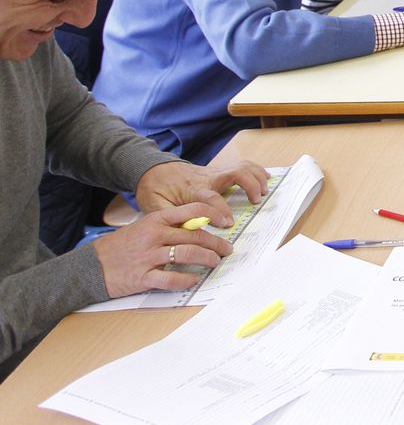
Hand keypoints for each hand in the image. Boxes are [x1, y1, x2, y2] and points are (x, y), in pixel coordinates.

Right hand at [92, 202, 235, 297]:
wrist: (89, 266)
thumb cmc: (120, 246)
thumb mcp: (144, 227)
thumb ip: (168, 226)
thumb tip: (199, 228)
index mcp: (156, 219)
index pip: (193, 210)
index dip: (215, 215)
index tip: (227, 223)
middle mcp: (154, 235)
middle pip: (195, 235)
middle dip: (216, 243)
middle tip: (227, 249)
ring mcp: (148, 256)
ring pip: (188, 254)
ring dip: (207, 259)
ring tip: (215, 262)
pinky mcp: (142, 277)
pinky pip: (171, 278)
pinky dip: (187, 279)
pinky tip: (195, 279)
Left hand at [135, 159, 268, 217]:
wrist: (152, 169)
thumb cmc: (154, 189)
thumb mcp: (154, 207)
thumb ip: (170, 218)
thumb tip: (186, 231)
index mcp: (192, 189)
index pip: (210, 198)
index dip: (220, 211)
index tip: (227, 223)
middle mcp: (207, 178)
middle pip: (235, 173)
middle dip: (250, 185)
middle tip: (256, 200)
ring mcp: (214, 172)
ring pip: (241, 166)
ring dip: (256, 176)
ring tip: (264, 191)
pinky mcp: (218, 171)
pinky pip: (242, 165)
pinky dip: (255, 170)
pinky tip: (264, 179)